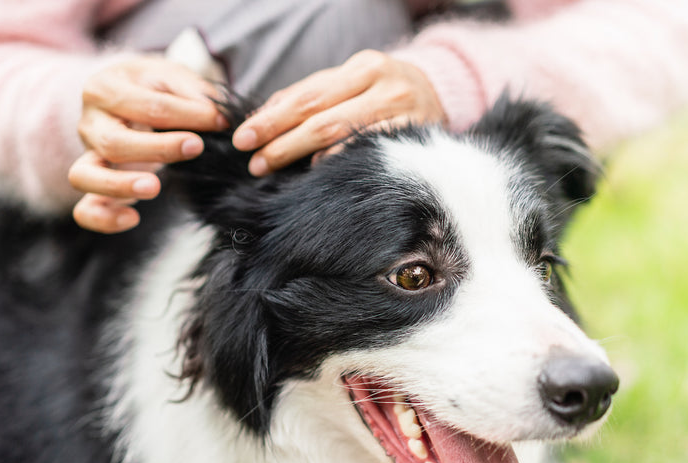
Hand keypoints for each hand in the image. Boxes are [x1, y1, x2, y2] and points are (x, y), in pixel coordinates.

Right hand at [68, 56, 227, 231]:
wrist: (123, 94)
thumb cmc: (149, 87)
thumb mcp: (170, 75)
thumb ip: (193, 92)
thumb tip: (220, 116)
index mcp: (105, 89)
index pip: (148, 106)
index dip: (188, 115)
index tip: (219, 121)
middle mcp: (89, 123)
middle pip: (113, 142)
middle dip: (157, 148)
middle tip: (195, 147)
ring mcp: (87, 155)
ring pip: (86, 175)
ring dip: (120, 185)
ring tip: (154, 188)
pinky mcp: (93, 184)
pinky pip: (86, 209)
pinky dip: (104, 218)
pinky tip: (132, 219)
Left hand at [231, 50, 445, 175]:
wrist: (444, 97)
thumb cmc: (385, 94)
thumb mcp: (351, 84)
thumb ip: (311, 96)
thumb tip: (262, 116)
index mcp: (362, 67)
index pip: (307, 95)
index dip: (271, 117)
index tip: (243, 137)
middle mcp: (383, 85)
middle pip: (319, 115)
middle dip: (279, 140)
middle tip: (252, 160)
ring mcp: (401, 111)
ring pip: (341, 133)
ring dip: (300, 154)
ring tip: (271, 167)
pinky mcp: (414, 136)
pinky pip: (368, 150)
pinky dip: (339, 160)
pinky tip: (316, 171)